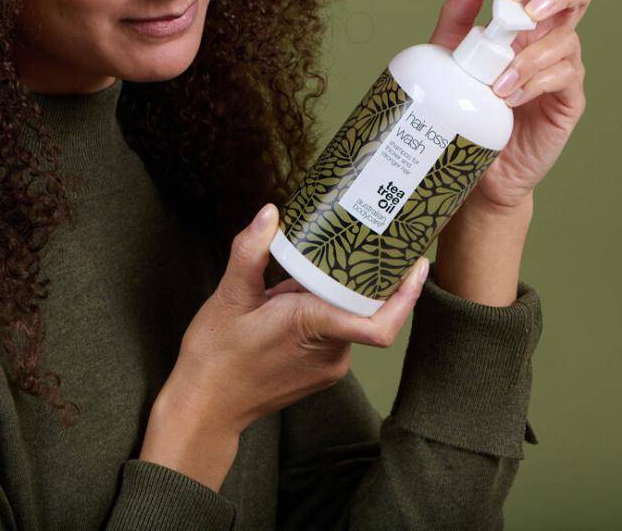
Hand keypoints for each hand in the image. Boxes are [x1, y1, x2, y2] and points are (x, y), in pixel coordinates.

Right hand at [158, 203, 429, 437]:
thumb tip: (270, 213)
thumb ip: (252, 251)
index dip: (406, 297)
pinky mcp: (320, 373)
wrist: (205, 408)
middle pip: (367, 310)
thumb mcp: (229, 295)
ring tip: (317, 263)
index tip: (416, 265)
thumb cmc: (215, 355)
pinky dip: (327, 310)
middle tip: (367, 238)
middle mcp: (331, 353)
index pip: (380, 324)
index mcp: (314, 328)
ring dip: (338, 293)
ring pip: (349, 319)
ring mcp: (328, 367)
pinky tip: (300, 293)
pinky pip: (337, 333)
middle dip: (368, 277)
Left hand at [428, 0, 591, 210]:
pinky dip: (536, 82)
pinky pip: (565, 77)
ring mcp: (563, 69)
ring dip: (529, 57)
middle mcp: (549, 40)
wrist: (476, 164)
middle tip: (529, 12)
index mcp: (524, 25)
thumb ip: (457, 19)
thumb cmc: (464, 106)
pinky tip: (511, 96)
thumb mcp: (450, 57)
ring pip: (566, 42)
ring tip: (498, 83)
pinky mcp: (569, 100)